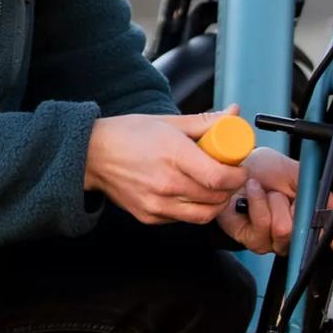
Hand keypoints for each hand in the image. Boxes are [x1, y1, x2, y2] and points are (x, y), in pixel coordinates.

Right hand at [83, 108, 250, 225]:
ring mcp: (157, 204)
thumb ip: (204, 122)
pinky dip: (195, 208)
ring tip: (214, 187)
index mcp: (173, 155)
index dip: (238, 176)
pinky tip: (190, 193)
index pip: (220, 177)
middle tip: (230, 175)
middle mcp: (166, 184)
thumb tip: (234, 113)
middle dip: (231, 188)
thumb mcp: (167, 122)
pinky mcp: (150, 217)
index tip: (241, 168)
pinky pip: (184, 219)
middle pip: (216, 198)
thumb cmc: (127, 135)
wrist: (92, 155)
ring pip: (204, 214)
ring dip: (216, 203)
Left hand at [215, 148, 332, 259]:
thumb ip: (320, 192)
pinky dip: (258, 201)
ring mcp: (274, 242)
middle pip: (309, 239)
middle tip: (288, 195)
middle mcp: (296, 237)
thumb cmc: (266, 171)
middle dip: (299, 210)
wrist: (236, 168)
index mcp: (313, 222)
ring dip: (276, 202)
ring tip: (268, 191)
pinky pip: (262, 224)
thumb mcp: (297, 174)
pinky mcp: (253, 240)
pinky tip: (254, 191)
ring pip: (284, 230)